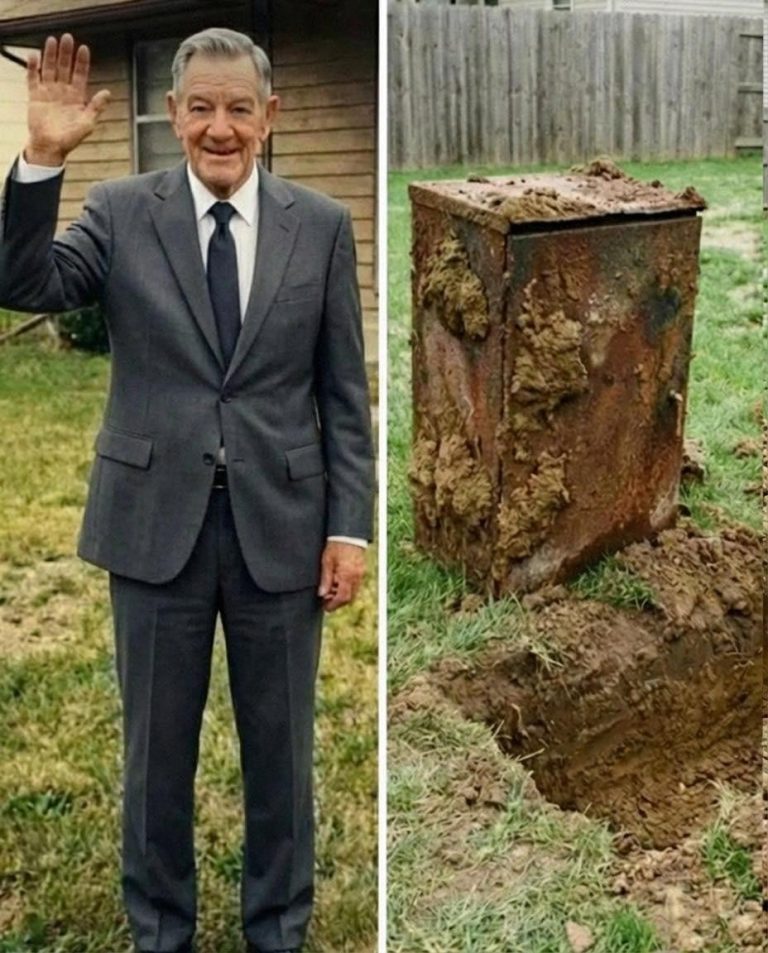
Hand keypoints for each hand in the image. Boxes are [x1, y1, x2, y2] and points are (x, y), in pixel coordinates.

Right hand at [24, 33, 110, 165]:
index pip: (80, 75)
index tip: (84, 48)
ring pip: (49, 69)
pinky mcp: (35, 96)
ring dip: (50, 55)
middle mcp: (62, 91)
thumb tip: (108, 93)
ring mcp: (48, 92)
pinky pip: (33, 78)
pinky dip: (33, 68)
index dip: (82, 62)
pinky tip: (34, 56)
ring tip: (52, 40)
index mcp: (76, 97)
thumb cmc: (70, 139)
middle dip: (66, 53)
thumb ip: (96, 107)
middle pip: (64, 67)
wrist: (51, 148)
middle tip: (67, 38)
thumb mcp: (87, 123)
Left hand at [318, 541, 365, 611]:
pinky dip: (346, 588)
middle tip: (326, 599)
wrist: (349, 534)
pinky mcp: (361, 570)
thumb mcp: (326, 561)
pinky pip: (355, 585)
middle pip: (348, 598)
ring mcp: (360, 574)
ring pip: (353, 592)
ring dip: (342, 595)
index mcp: (347, 575)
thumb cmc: (336, 546)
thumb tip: (322, 594)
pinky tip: (338, 582)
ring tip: (330, 589)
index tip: (325, 607)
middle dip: (337, 602)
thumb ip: (325, 579)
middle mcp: (356, 577)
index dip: (333, 605)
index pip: (342, 597)